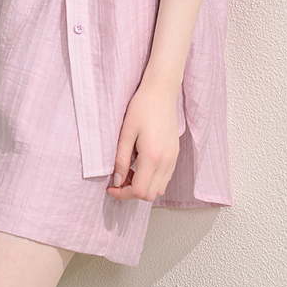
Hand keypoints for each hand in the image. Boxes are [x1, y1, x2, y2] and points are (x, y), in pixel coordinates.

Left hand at [106, 81, 179, 201]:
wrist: (161, 91)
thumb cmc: (142, 107)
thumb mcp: (126, 132)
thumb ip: (121, 159)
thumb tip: (117, 181)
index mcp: (152, 156)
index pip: (139, 191)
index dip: (123, 194)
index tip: (111, 187)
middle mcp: (166, 161)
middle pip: (150, 194)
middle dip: (132, 192)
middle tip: (119, 178)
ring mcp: (173, 158)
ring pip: (159, 189)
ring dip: (144, 186)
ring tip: (130, 172)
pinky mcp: (175, 153)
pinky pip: (165, 178)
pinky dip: (153, 179)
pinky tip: (142, 166)